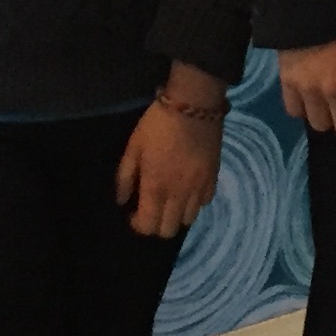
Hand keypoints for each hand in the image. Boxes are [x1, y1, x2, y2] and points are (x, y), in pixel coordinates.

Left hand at [115, 66, 228, 238]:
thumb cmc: (157, 124)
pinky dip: (194, 203)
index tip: (132, 212)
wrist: (194, 104)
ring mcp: (199, 188)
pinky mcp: (213, 178)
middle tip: (150, 207)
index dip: (137, 225)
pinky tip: (186, 189)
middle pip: (169, 231)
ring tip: (169, 199)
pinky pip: (204, 203)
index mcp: (156, 187)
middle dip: (156, 225)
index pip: (148, 226)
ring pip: (188, 220)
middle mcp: (179, 194)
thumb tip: (121, 201)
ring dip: (175, 215)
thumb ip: (124, 177)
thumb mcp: (133, 147)